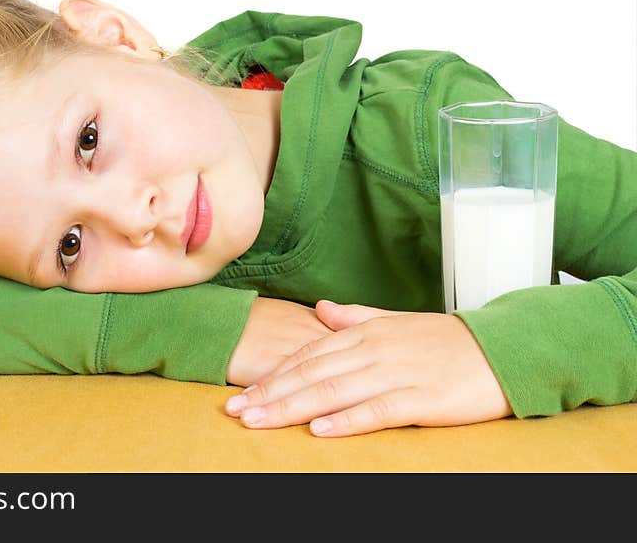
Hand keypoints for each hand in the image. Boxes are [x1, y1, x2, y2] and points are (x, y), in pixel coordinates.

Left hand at [225, 300, 511, 435]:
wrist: (503, 348)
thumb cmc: (447, 340)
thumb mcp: (397, 323)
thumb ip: (356, 317)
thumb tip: (321, 308)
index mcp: (365, 332)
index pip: (307, 355)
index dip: (272, 375)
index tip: (242, 392)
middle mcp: (374, 350)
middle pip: (310, 374)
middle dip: (269, 394)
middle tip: (236, 411)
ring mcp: (396, 373)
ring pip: (333, 392)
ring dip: (292, 408)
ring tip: (260, 421)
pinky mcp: (421, 398)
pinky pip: (377, 410)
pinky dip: (346, 421)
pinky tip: (320, 431)